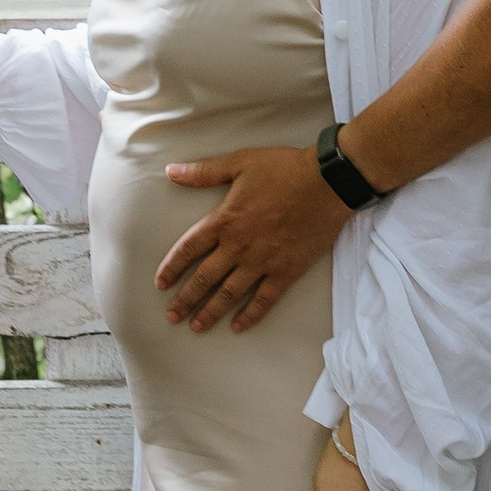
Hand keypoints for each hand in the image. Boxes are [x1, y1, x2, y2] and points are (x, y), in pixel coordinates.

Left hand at [155, 141, 350, 330]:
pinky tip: (238, 326)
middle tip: (172, 316)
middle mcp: (239, 245)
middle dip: (186, 299)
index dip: (172, 267)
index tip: (160, 284)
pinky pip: (264, 299)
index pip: (189, 249)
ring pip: (229, 293)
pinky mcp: (286, 271)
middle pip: (204, 278)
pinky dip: (250, 315)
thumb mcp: (240, 163)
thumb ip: (204, 172)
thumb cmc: (285, 168)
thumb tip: (171, 172)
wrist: (329, 182)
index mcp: (225, 220)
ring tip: (196, 327)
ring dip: (210, 312)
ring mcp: (262, 261)